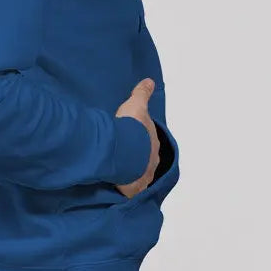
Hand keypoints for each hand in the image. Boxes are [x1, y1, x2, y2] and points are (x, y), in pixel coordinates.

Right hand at [114, 78, 159, 198]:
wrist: (123, 152)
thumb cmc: (131, 128)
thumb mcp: (136, 105)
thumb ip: (142, 94)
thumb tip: (150, 82)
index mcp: (154, 143)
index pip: (150, 141)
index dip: (142, 139)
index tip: (135, 138)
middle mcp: (152, 161)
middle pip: (146, 159)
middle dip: (138, 157)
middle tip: (126, 154)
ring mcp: (144, 176)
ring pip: (139, 175)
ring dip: (132, 172)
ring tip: (120, 169)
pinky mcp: (133, 189)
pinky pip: (129, 189)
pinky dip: (125, 187)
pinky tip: (117, 185)